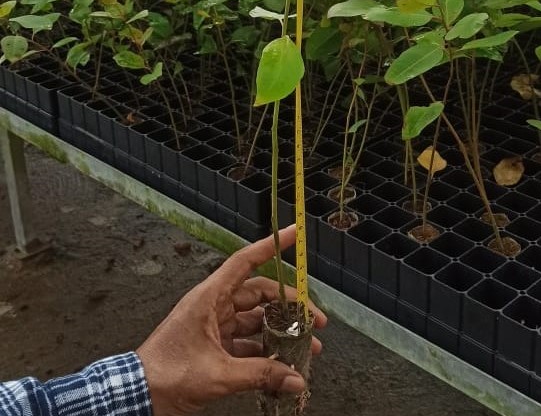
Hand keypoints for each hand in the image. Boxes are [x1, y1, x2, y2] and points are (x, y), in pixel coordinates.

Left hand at [136, 225, 325, 415]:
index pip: (245, 261)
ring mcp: (216, 326)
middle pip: (261, 295)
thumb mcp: (217, 374)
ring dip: (281, 333)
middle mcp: (215, 306)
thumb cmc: (165, 375)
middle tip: (315, 321)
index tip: (292, 233)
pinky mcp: (216, 347)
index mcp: (210, 297)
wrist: (137, 396)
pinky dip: (266, 353)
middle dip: (291, 307)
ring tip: (305, 348)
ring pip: (257, 321)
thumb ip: (260, 375)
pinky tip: (282, 366)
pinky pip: (248, 343)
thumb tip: (294, 378)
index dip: (270, 245)